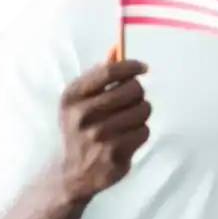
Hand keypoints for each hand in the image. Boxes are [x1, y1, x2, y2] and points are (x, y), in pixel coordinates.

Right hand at [56, 47, 150, 201]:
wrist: (73, 172)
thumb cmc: (82, 127)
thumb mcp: (81, 100)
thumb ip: (100, 74)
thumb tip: (118, 46)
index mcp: (73, 96)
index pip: (109, 71)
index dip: (131, 66)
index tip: (142, 68)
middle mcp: (83, 115)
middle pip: (134, 89)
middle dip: (138, 93)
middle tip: (131, 102)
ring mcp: (99, 137)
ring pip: (143, 110)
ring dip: (140, 114)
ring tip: (127, 122)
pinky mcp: (114, 155)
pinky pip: (144, 131)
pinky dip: (140, 132)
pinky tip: (126, 139)